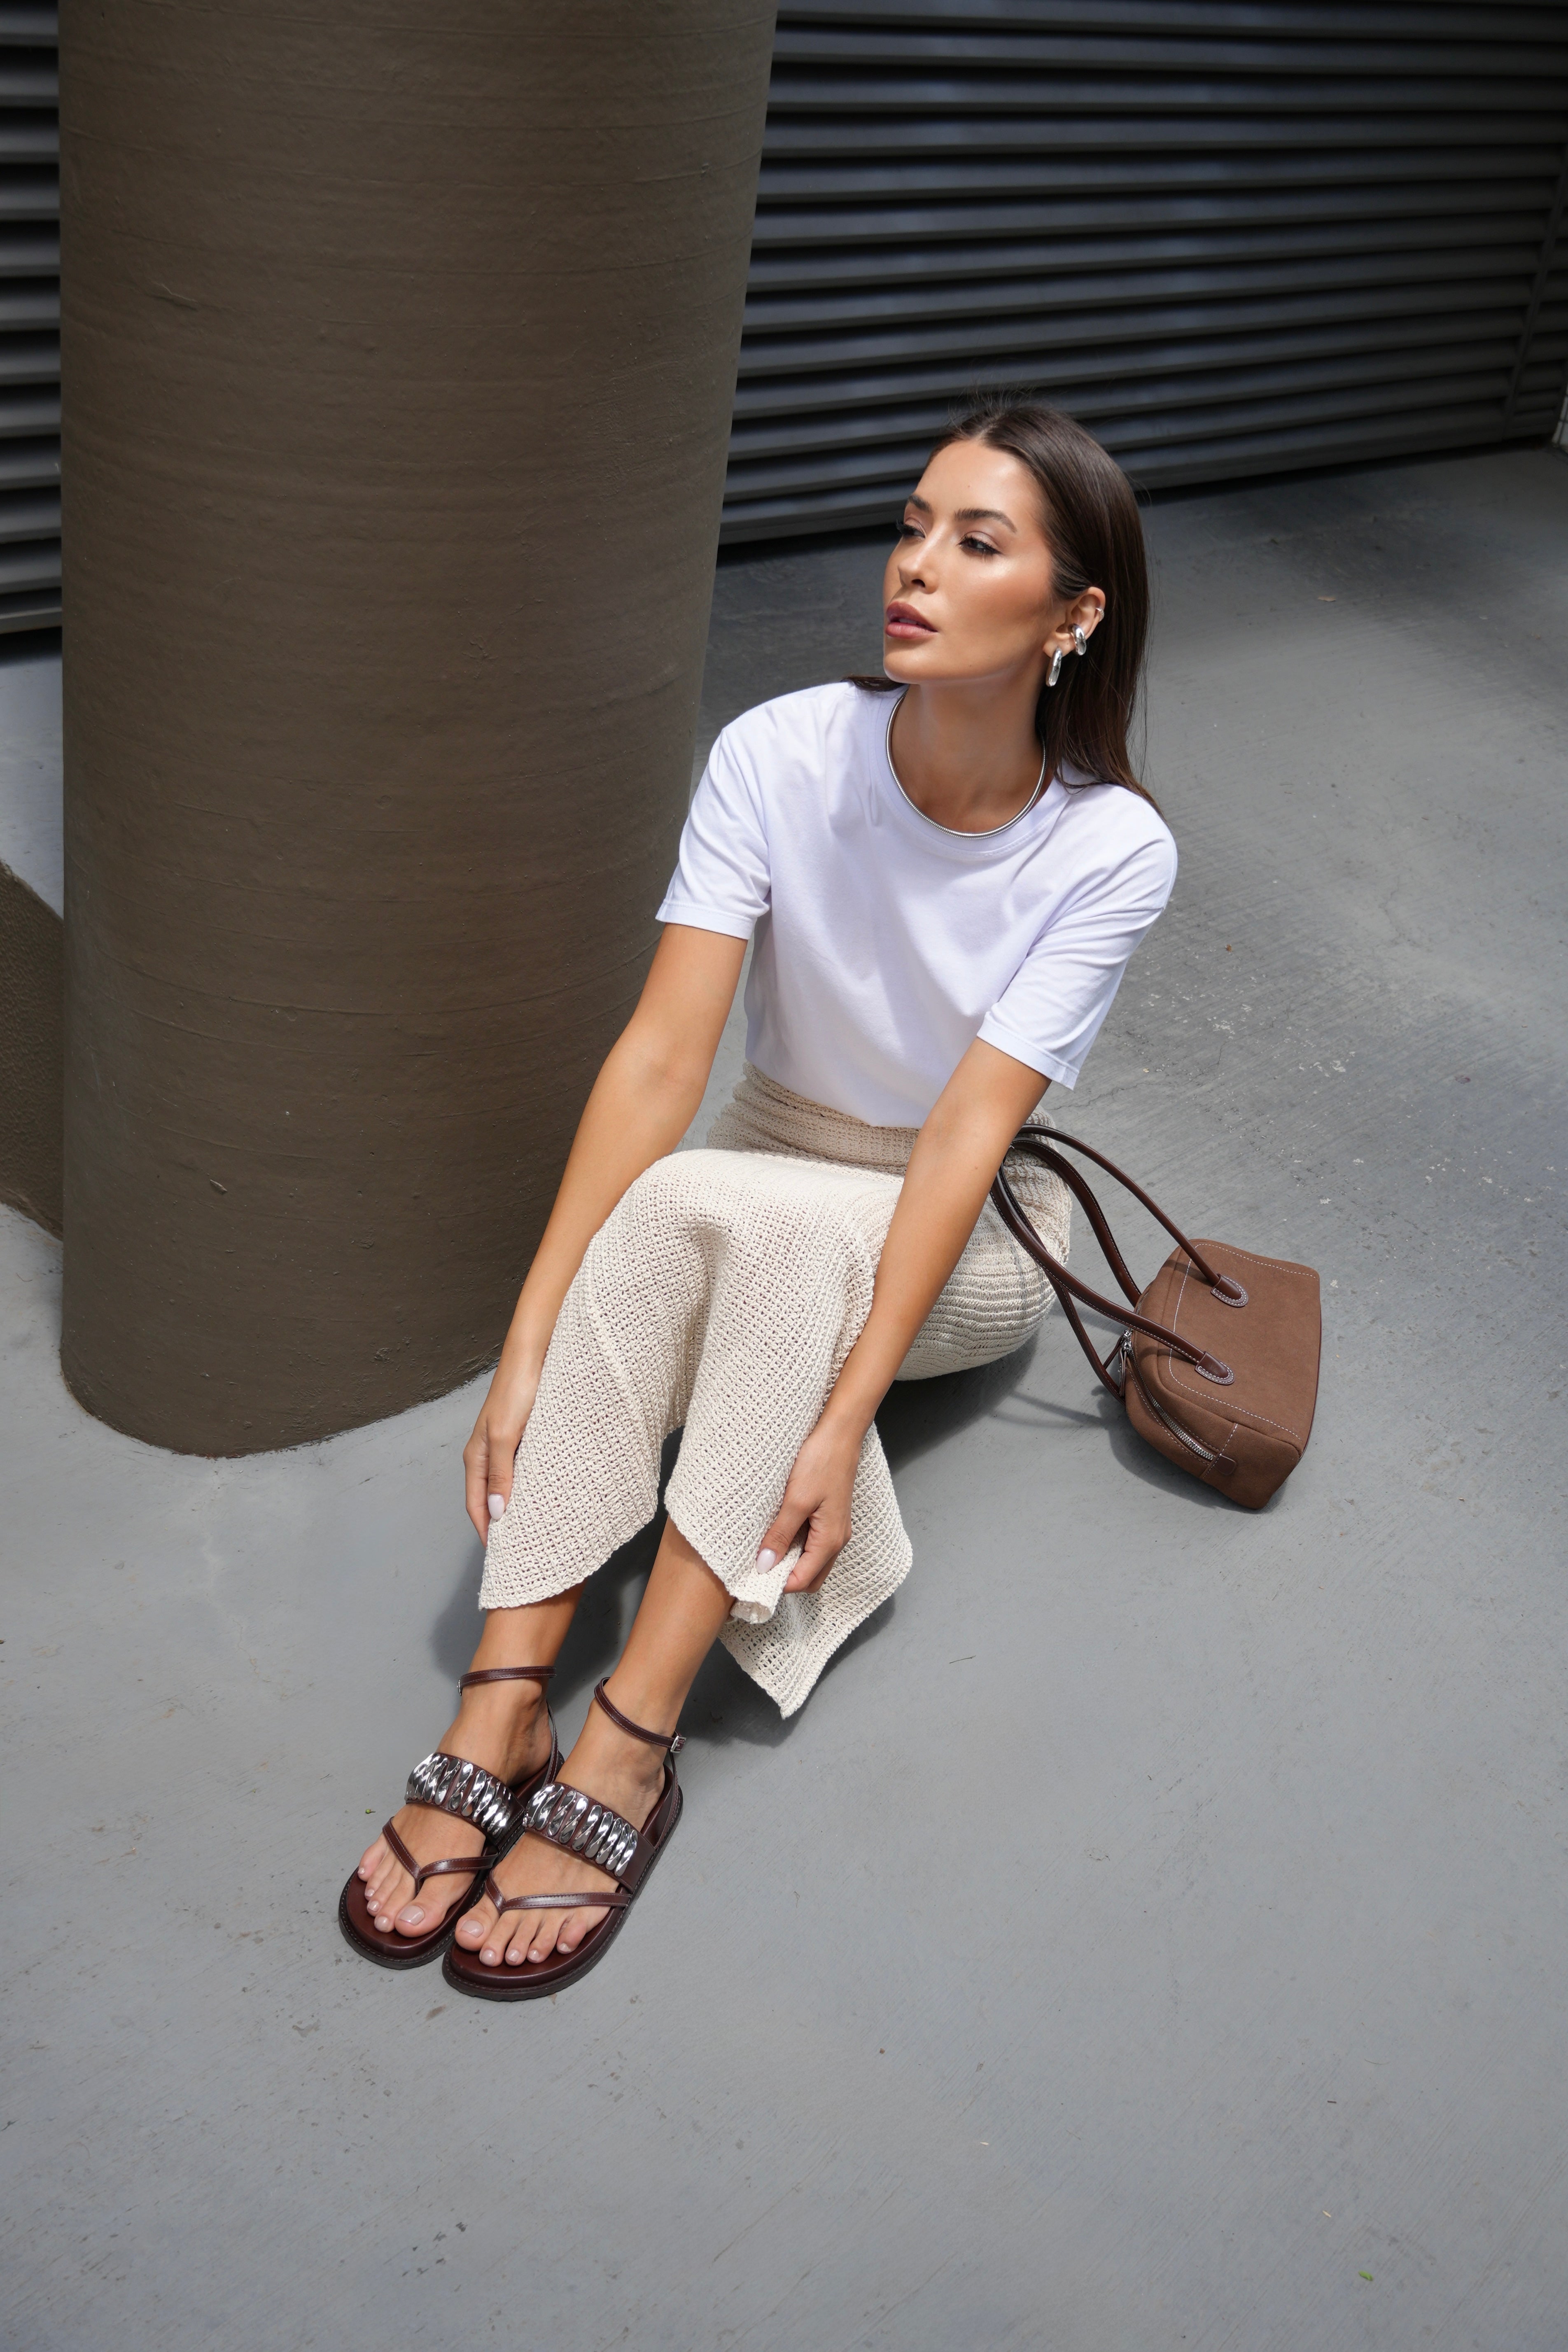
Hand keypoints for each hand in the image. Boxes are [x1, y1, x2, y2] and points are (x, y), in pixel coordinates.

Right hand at [463, 1355, 541, 1541]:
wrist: (535, 1356)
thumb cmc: (517, 1391)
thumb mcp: (505, 1436)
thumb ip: (500, 1474)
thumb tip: (497, 1512)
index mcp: (477, 1457)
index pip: (476, 1504)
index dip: (485, 1530)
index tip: (499, 1555)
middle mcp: (489, 1454)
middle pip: (490, 1498)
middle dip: (499, 1523)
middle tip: (517, 1548)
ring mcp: (506, 1446)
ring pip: (507, 1484)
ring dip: (516, 1505)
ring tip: (532, 1528)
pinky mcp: (525, 1437)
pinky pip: (523, 1470)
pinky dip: (529, 1486)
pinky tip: (543, 1494)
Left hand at [755, 1413, 864, 1595]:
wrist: (839, 1434)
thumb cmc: (820, 1462)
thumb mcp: (795, 1500)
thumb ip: (780, 1534)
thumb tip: (764, 1565)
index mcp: (830, 1540)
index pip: (804, 1581)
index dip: (778, 1585)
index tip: (752, 1580)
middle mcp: (837, 1540)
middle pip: (811, 1578)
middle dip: (785, 1580)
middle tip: (756, 1570)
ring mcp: (835, 1529)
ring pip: (812, 1562)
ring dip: (789, 1563)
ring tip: (763, 1553)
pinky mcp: (829, 1518)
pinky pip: (812, 1545)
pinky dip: (795, 1548)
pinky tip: (777, 1535)